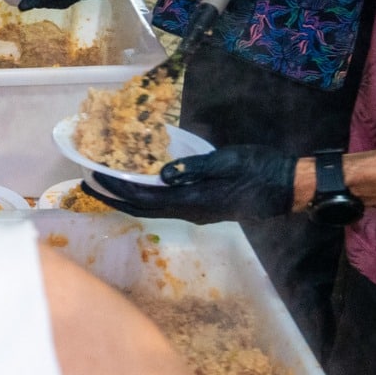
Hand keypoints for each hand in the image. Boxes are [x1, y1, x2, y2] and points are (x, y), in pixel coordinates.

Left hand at [87, 145, 297, 223]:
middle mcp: (191, 212)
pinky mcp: (204, 206)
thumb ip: (194, 168)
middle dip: (112, 198)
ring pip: (152, 209)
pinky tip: (140, 182)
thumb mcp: (227, 162)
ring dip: (127, 198)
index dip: (116, 190)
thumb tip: (161, 174)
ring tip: (105, 183)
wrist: (289, 187)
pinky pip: (166, 204)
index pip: (144, 199)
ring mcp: (197, 211)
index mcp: (194, 202)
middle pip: (142, 209)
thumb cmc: (261, 170)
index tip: (93, 177)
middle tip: (86, 185)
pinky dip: (146, 195)